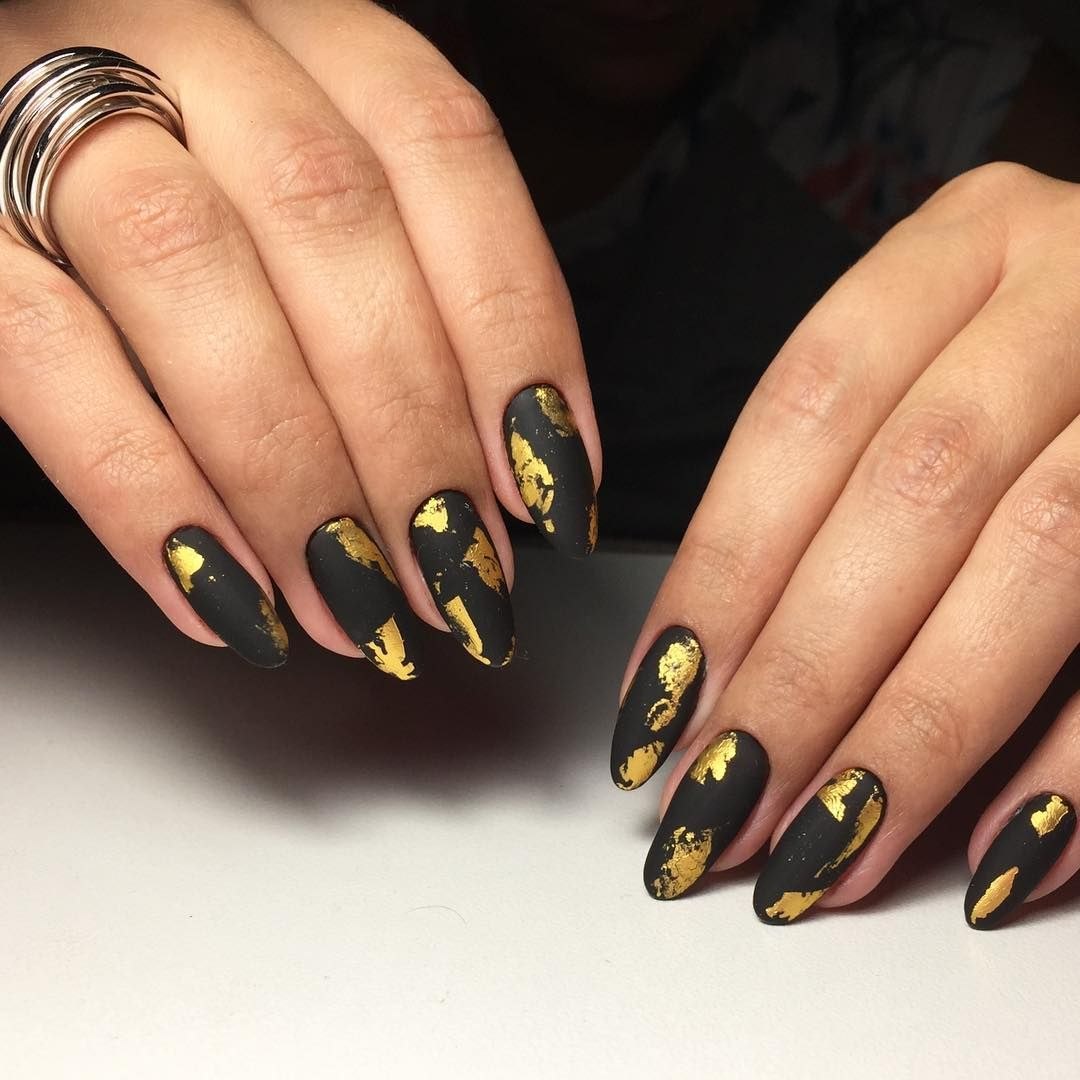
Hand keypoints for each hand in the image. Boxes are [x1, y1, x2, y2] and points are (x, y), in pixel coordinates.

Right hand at [0, 0, 599, 672]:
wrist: (2, 140)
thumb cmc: (191, 183)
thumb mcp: (305, 191)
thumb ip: (398, 282)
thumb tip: (499, 464)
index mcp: (298, 26)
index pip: (441, 147)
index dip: (513, 325)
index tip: (549, 474)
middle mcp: (177, 38)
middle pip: (331, 221)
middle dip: (413, 431)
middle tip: (459, 577)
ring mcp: (44, 118)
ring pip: (191, 275)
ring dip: (295, 476)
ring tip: (359, 609)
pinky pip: (44, 355)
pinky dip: (147, 496)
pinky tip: (228, 599)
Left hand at [612, 162, 1079, 928]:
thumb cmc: (1031, 362)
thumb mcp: (927, 362)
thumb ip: (837, 483)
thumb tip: (701, 676)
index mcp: (964, 248)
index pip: (802, 414)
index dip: (721, 571)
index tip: (657, 701)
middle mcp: (1076, 291)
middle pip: (909, 500)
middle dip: (802, 675)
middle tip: (718, 802)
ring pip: (1035, 565)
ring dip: (914, 734)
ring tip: (819, 849)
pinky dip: (1075, 760)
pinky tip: (993, 855)